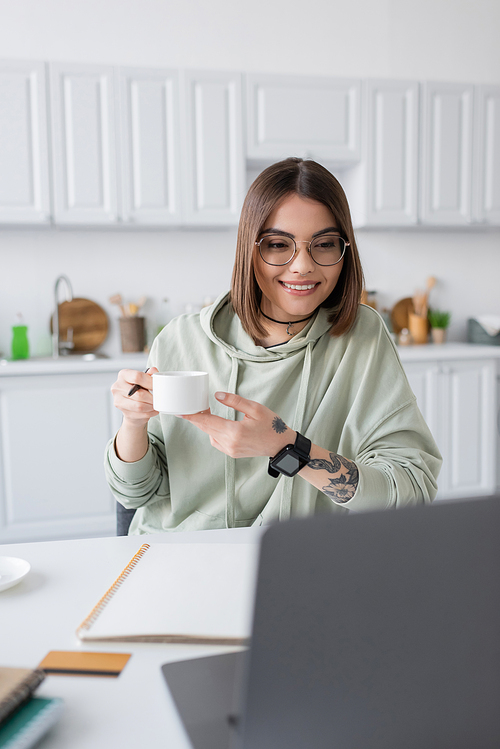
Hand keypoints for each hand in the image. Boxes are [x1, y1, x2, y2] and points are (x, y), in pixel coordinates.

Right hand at [111, 367, 158, 426]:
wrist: (132, 406)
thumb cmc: (139, 390)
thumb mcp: (144, 380)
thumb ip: (149, 375)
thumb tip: (154, 370)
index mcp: (123, 375)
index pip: (137, 377)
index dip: (150, 382)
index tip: (158, 387)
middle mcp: (117, 386)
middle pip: (139, 394)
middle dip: (152, 398)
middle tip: (159, 399)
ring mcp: (118, 400)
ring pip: (139, 406)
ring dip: (151, 407)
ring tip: (156, 405)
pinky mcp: (123, 411)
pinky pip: (139, 414)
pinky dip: (149, 413)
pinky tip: (153, 410)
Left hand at [181, 392, 295, 458]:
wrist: (281, 445)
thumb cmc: (272, 425)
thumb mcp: (255, 408)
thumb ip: (234, 401)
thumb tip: (217, 395)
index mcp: (235, 431)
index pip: (207, 422)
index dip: (193, 416)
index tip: (180, 411)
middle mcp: (230, 443)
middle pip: (206, 428)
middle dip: (196, 418)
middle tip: (190, 406)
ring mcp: (230, 450)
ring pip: (210, 435)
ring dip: (206, 425)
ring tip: (206, 413)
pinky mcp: (232, 453)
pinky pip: (216, 442)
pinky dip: (213, 432)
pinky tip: (217, 424)